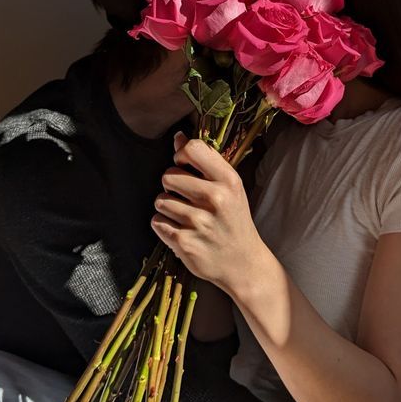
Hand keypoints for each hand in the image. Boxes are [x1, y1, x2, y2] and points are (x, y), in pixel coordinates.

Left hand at [151, 134, 267, 292]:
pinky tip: (181, 231)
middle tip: (187, 199)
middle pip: (168, 176)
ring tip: (186, 217)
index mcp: (228, 181)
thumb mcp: (229, 189)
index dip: (181, 155)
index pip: (192, 149)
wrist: (243, 264)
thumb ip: (204, 162)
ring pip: (160, 200)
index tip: (185, 166)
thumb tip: (178, 137)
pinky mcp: (184, 242)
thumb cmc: (234, 221)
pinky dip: (164, 226)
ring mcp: (199, 222)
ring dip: (168, 208)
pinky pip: (157, 222)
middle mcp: (215, 199)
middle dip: (172, 186)